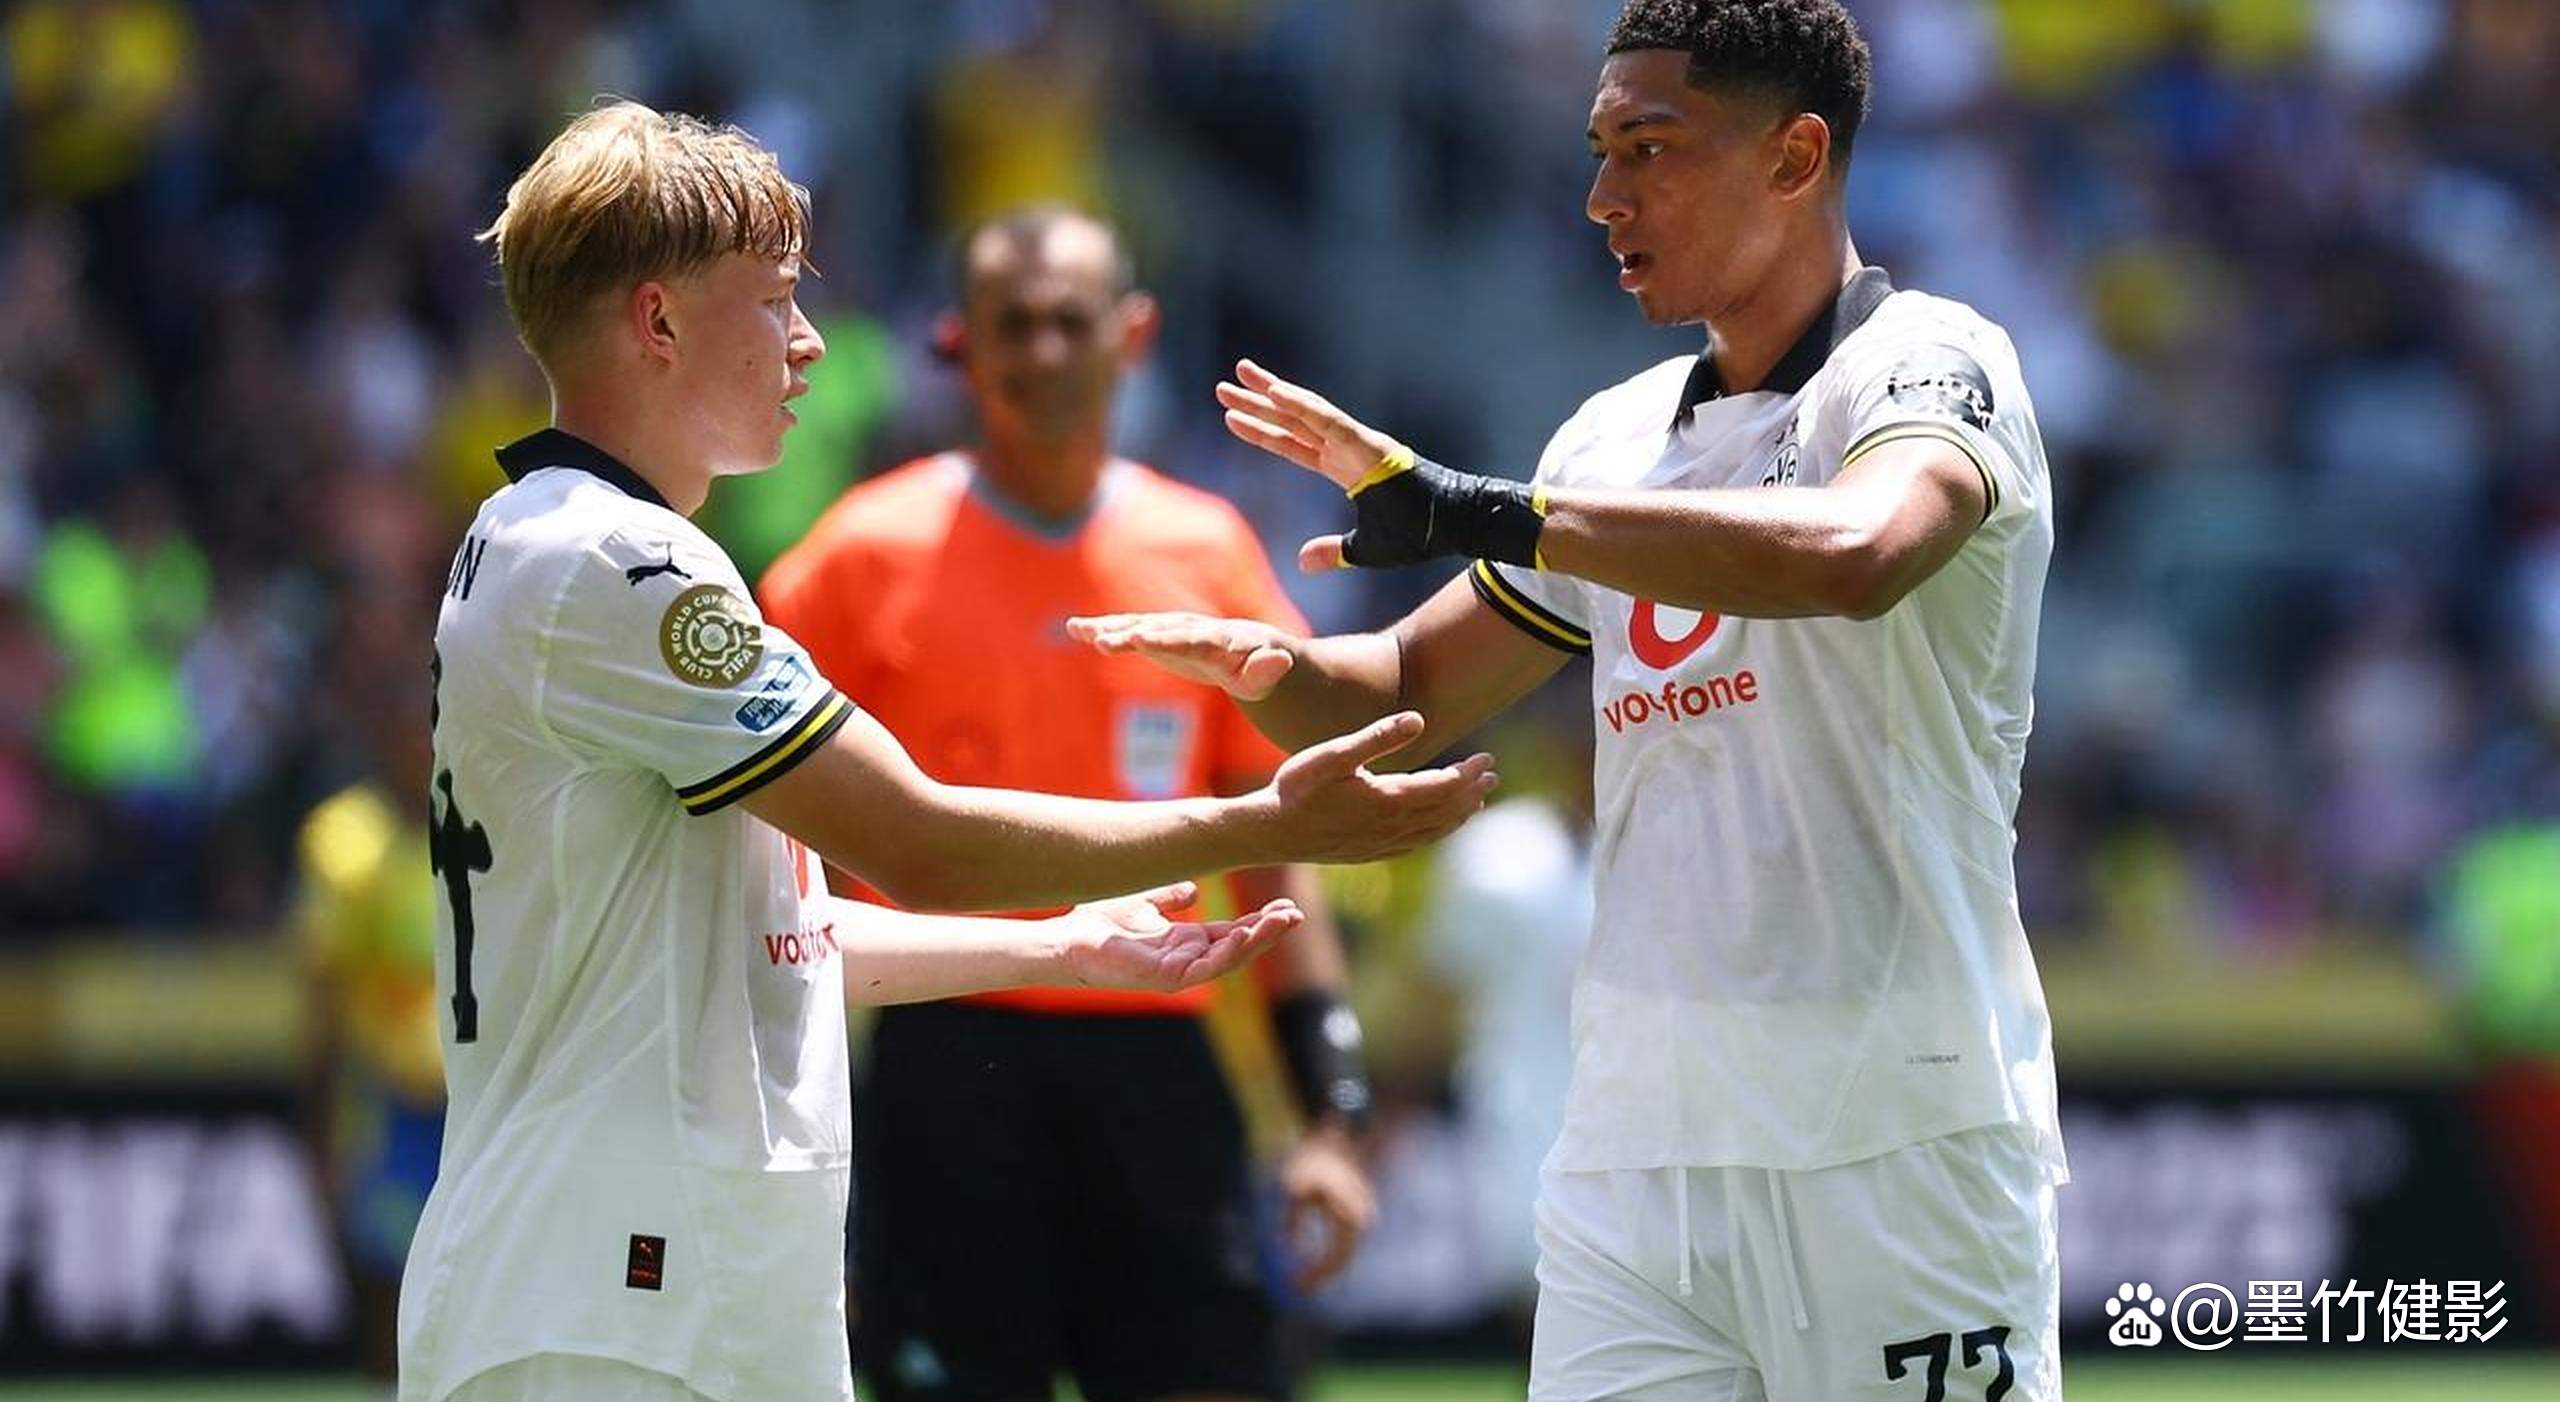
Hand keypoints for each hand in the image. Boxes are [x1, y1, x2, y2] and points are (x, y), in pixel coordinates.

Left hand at [1056, 883, 1302, 990]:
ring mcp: (1179, 971)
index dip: (1261, 921)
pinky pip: (1203, 969)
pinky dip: (1226, 954)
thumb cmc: (1100, 923)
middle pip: (1240, 946)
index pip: (1235, 932)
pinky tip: (1242, 936)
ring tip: (1282, 922)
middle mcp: (1188, 958)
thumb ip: (1170, 896)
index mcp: (1188, 941)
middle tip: (1296, 913)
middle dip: (1269, 931)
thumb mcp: (1144, 901)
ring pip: (1229, 959)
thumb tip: (1195, 888)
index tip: (1288, 904)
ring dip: (1257, 941)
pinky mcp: (1164, 979)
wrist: (1067, 940)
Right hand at [1065, 611, 1297, 700]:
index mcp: (1221, 640)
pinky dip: (1104, 629)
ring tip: (1081, 630)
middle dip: (1133, 633)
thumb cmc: (1259, 669)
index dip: (1167, 640)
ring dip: (1112, 628)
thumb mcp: (1267, 677)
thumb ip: (1268, 671)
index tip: (1142, 639)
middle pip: (1160, 630)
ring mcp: (1172, 629)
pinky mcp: (1158, 636)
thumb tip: (1280, 661)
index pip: (1193, 640)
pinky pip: (1129, 630)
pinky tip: (1074, 628)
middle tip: (1105, 640)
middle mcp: (1193, 628)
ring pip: (1140, 626)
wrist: (1250, 650)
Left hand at [1215, 359, 1405, 572]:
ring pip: (1306, 413)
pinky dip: (1304, 407)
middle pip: (1292, 422)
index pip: (1292, 446)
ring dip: (1271, 393)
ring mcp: (1358, 443)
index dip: (1261, 432)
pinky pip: (1330, 422)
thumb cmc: (1420, 534)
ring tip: (1239, 374)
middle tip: (1224, 385)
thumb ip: (1333, 553)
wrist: (1457, 527)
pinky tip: (1276, 391)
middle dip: (1258, 403)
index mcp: (1345, 468)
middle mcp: (1347, 450)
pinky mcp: (1370, 444)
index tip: (1230, 417)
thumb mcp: (1365, 551)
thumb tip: (1302, 562)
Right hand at [1262, 711, 1494, 863]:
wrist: (1268, 832)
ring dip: (1457, 815)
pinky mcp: (1368, 854)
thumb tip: (1419, 719)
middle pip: (1446, 811)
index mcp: (1388, 800)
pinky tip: (1435, 828)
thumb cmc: (1296, 787)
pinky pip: (1414, 845)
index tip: (1487, 759)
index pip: (1444, 787)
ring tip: (1475, 802)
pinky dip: (1434, 834)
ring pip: (1433, 831)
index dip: (1469, 773)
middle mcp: (1391, 827)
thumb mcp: (1334, 754)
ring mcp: (1381, 844)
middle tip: (1491, 776)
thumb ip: (1378, 737)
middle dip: (1471, 792)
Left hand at [1280, 1121, 1376, 1291]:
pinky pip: (1342, 1242)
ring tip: (1302, 1281)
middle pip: (1340, 1260)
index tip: (1295, 1286)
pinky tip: (1313, 1263)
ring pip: (1342, 1253)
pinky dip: (1328, 1255)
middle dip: (1319, 1276)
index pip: (1334, 1259)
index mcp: (1352, 1218)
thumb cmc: (1320, 1155)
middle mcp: (1361, 1220)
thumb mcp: (1296, 1185)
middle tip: (1296, 1288)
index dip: (1315, 1276)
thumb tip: (1290, 1247)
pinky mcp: (1354, 1212)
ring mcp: (1360, 1216)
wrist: (1346, 1129)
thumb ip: (1294, 1218)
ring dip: (1323, 1268)